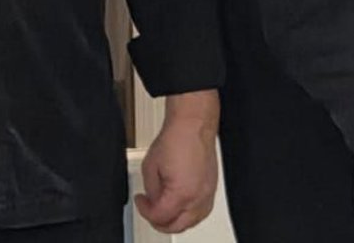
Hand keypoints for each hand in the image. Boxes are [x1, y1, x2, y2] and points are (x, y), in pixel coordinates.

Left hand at [136, 95, 218, 233]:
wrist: (193, 127)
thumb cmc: (175, 140)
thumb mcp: (150, 166)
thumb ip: (151, 190)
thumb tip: (153, 200)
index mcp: (181, 194)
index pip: (160, 217)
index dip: (145, 211)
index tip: (140, 201)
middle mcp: (198, 199)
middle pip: (177, 226)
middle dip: (159, 221)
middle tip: (149, 211)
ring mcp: (208, 196)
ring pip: (190, 222)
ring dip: (174, 220)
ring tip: (162, 208)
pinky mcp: (212, 191)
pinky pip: (200, 213)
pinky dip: (188, 214)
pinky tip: (179, 207)